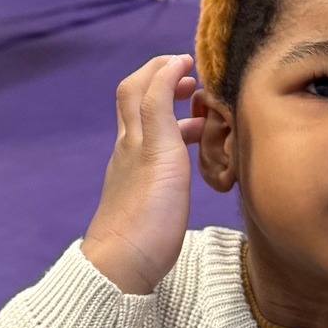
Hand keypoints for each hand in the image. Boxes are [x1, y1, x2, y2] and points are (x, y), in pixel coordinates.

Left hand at [81, 54, 202, 295]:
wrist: (124, 266)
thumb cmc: (147, 213)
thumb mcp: (159, 150)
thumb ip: (161, 106)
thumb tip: (169, 66)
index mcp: (134, 137)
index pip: (138, 86)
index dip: (160, 67)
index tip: (190, 61)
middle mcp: (129, 150)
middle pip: (139, 105)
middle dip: (165, 86)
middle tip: (195, 85)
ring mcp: (133, 174)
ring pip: (151, 131)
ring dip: (174, 115)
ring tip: (204, 119)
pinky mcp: (141, 197)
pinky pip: (157, 157)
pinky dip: (175, 144)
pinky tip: (191, 158)